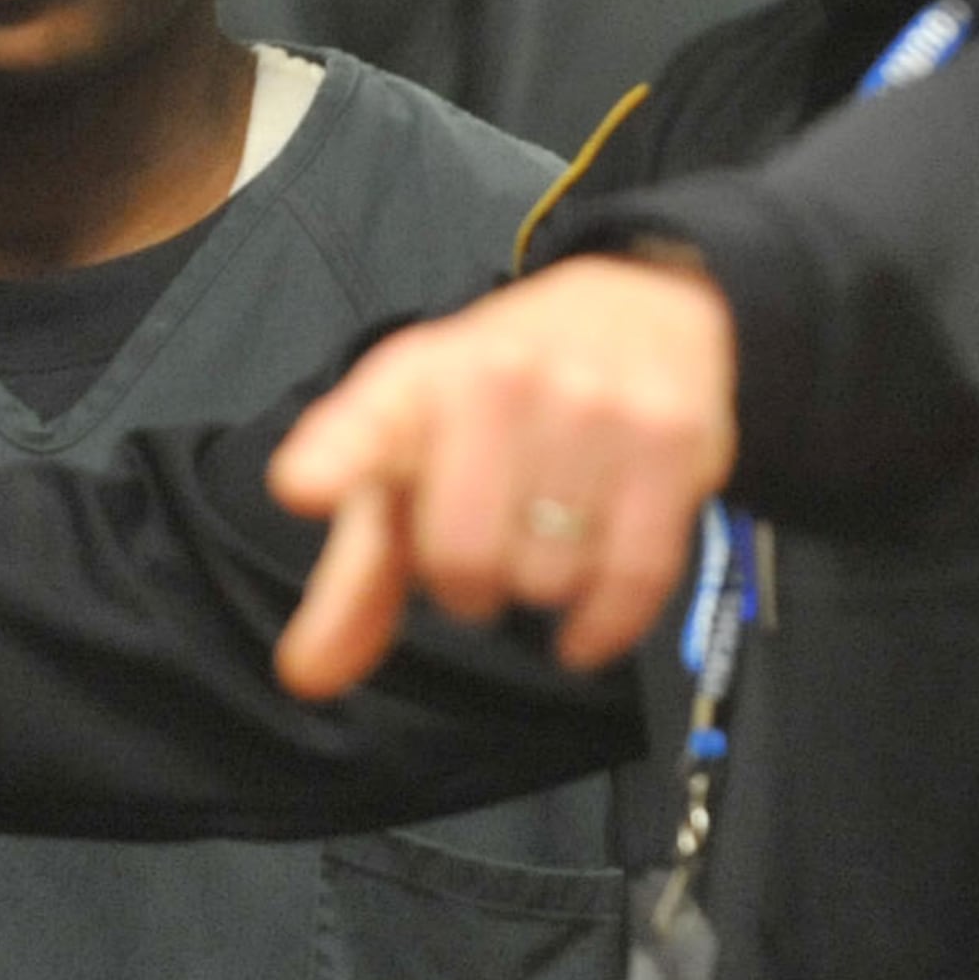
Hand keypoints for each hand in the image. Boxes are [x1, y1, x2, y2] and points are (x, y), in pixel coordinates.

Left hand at [262, 253, 738, 697]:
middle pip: (464, 559)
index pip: (367, 422)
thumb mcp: (415, 461)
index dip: (333, 459)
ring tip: (546, 537)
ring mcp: (593, 406)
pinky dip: (603, 624)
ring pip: (549, 577)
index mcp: (417, 379)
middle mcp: (501, 379)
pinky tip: (583, 628)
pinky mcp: (672, 441)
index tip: (305, 487)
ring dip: (540, 586)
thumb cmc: (502, 400)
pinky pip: (633, 577)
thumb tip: (308, 676)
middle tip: (486, 547)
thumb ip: (356, 575)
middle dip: (466, 582)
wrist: (640, 304)